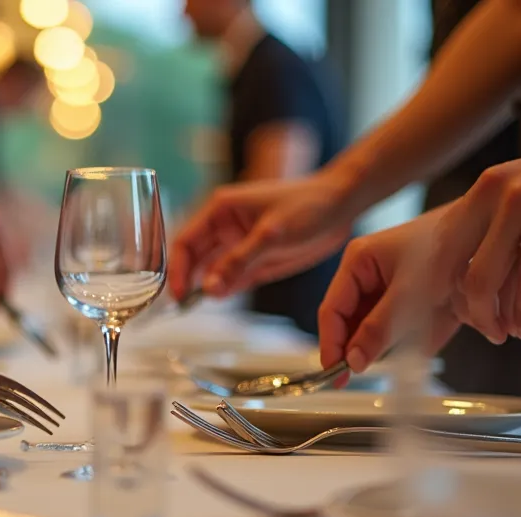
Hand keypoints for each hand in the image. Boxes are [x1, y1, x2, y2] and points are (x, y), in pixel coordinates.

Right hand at [168, 173, 356, 298]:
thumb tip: (210, 289)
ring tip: (200, 306)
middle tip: (184, 306)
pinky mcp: (255, 260)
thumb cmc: (308, 205)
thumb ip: (239, 262)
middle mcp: (225, 228)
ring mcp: (240, 245)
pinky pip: (233, 278)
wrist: (342, 205)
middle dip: (188, 281)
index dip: (177, 268)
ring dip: (208, 287)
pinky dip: (226, 289)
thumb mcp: (271, 234)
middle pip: (194, 258)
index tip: (178, 293)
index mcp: (221, 210)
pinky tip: (223, 297)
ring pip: (212, 271)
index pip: (186, 241)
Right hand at [317, 211, 520, 374]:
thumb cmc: (449, 248)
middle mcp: (369, 277)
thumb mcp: (409, 293)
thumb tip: (352, 362)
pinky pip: (404, 333)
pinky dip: (417, 341)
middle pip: (352, 324)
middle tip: (361, 376)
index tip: (335, 373)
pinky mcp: (413, 305)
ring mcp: (391, 292)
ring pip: (378, 332)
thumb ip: (378, 329)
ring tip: (418, 334)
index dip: (331, 344)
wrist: (493, 239)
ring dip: (394, 343)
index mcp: (357, 262)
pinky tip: (437, 325)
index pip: (332, 310)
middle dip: (361, 347)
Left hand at [428, 119, 520, 342]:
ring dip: (495, 319)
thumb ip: (502, 240)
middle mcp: (496, 193)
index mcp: (484, 189)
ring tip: (508, 332)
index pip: (443, 247)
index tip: (452, 310)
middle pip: (460, 270)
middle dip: (470, 311)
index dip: (442, 285)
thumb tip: (479, 297)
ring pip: (487, 282)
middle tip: (486, 330)